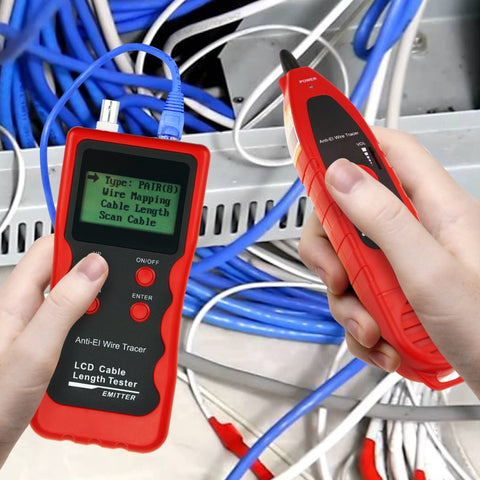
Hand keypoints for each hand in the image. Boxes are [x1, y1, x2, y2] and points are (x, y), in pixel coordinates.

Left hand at [0, 235, 107, 467]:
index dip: (79, 234)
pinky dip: (104, 325)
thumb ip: (64, 306)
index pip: (51, 249)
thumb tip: (96, 266)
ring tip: (129, 300)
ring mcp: (42, 334)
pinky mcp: (52, 353)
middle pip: (71, 274)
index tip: (110, 228)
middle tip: (130, 273)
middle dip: (101, 272)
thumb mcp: (35, 352)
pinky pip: (84, 327)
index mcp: (18, 302)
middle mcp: (30, 313)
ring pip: (81, 301)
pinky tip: (116, 332)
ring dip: (105, 300)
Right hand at [298, 126, 479, 396]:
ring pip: (349, 262)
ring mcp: (405, 265)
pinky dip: (360, 325)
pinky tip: (380, 343)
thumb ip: (384, 219)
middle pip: (352, 213)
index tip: (310, 165)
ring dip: (348, 302)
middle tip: (338, 277)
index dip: (346, 149)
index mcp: (435, 209)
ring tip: (371, 329)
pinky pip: (359, 297)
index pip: (385, 151)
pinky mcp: (398, 295)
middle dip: (333, 250)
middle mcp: (418, 232)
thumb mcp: (430, 274)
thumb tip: (341, 174)